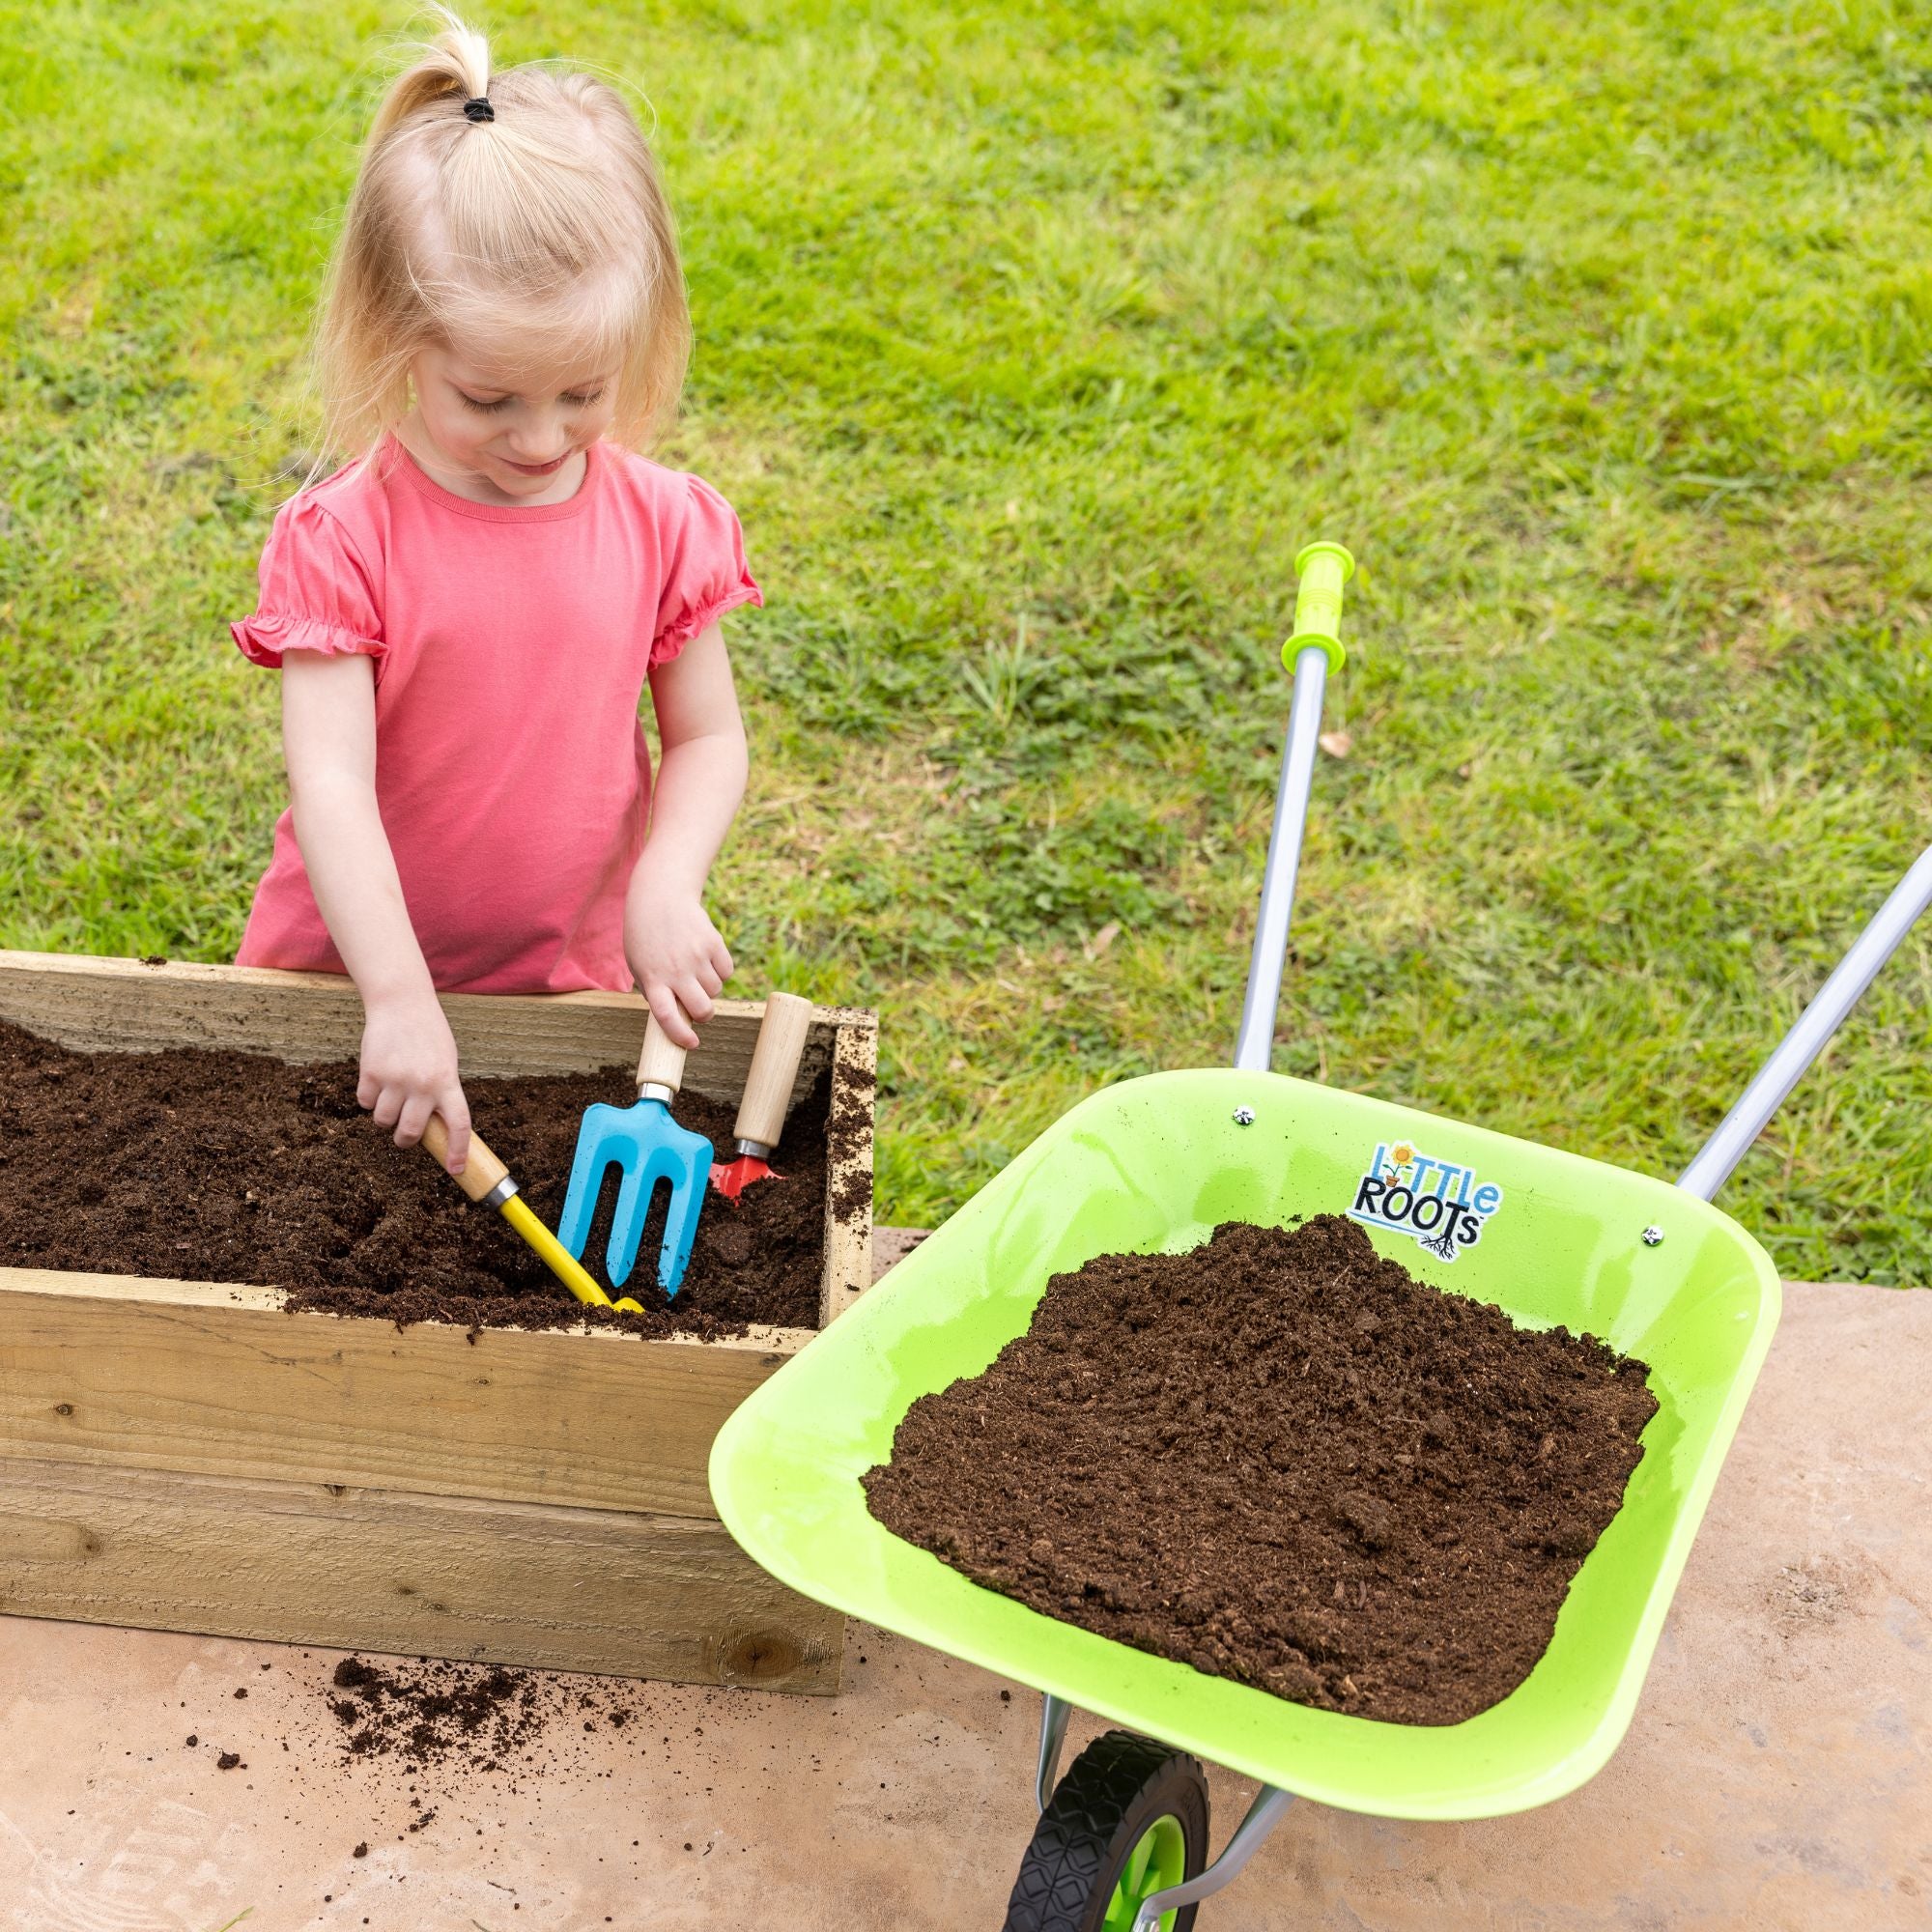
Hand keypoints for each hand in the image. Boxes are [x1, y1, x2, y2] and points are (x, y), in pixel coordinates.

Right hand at [358, 991, 470, 1174]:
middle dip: (405, 1140)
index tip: (456, 1170)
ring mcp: (395, 1079)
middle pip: (409, 1133)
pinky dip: (368, 1098)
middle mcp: (422, 1084)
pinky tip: (377, 1079)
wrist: (402, 1003)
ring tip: (391, 1096)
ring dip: (385, 1116)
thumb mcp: (446, 1062)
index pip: (459, 1125)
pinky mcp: (370, 1072)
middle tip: (404, 1134)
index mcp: (448, 1082)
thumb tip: (433, 1129)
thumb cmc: (429, 1036)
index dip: (457, 1151)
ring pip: (383, 1121)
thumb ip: (442, 1093)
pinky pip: (364, 1102)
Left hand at [624, 886, 732, 1049]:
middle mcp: (676, 970)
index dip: (681, 1035)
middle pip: (702, 1009)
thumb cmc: (646, 937)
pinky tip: (706, 958)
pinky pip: (727, 971)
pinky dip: (720, 971)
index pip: (667, 1016)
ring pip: (716, 990)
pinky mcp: (713, 943)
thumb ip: (655, 991)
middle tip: (700, 1009)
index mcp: (653, 979)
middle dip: (704, 1015)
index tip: (691, 1043)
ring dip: (709, 988)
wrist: (660, 897)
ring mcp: (696, 957)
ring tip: (695, 971)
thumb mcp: (639, 966)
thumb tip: (679, 1017)